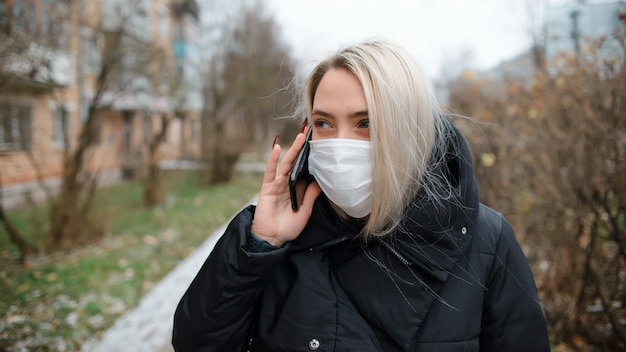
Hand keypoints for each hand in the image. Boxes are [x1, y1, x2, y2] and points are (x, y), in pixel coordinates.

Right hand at [251, 128, 321, 246]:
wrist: (272, 239)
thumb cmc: (287, 228)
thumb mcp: (305, 212)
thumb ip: (311, 197)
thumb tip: (320, 182)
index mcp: (296, 189)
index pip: (304, 169)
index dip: (310, 157)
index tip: (318, 144)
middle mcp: (286, 183)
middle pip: (296, 161)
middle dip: (303, 147)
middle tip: (310, 131)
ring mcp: (277, 184)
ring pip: (286, 163)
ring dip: (293, 149)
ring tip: (301, 135)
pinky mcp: (267, 187)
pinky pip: (270, 171)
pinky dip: (273, 159)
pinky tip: (277, 148)